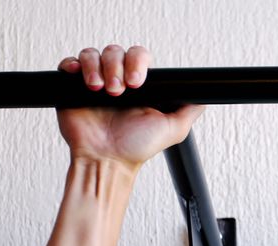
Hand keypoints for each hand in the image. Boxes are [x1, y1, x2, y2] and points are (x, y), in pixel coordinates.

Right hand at [56, 45, 204, 170]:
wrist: (108, 161)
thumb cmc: (137, 148)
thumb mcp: (174, 128)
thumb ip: (190, 109)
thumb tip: (207, 95)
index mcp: (138, 86)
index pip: (138, 57)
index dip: (137, 63)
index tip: (137, 82)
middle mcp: (116, 80)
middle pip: (115, 52)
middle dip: (117, 67)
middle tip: (119, 91)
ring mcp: (94, 83)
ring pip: (93, 54)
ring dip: (97, 68)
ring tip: (101, 90)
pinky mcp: (72, 88)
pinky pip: (70, 64)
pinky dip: (74, 65)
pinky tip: (83, 80)